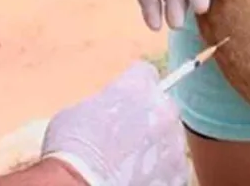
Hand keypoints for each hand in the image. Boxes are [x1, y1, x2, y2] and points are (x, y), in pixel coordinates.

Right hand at [39, 61, 189, 185]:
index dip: (134, 88)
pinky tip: (137, 178)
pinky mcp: (178, 173)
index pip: (144, 74)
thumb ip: (102, 104)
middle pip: (162, 107)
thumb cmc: (71, 151)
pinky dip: (159, 173)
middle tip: (125, 138)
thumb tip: (104, 112)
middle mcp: (163, 109)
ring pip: (169, 139)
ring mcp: (174, 143)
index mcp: (138, 86)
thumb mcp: (76, 112)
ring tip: (128, 165)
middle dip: (147, 118)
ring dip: (154, 147)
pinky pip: (173, 169)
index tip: (126, 100)